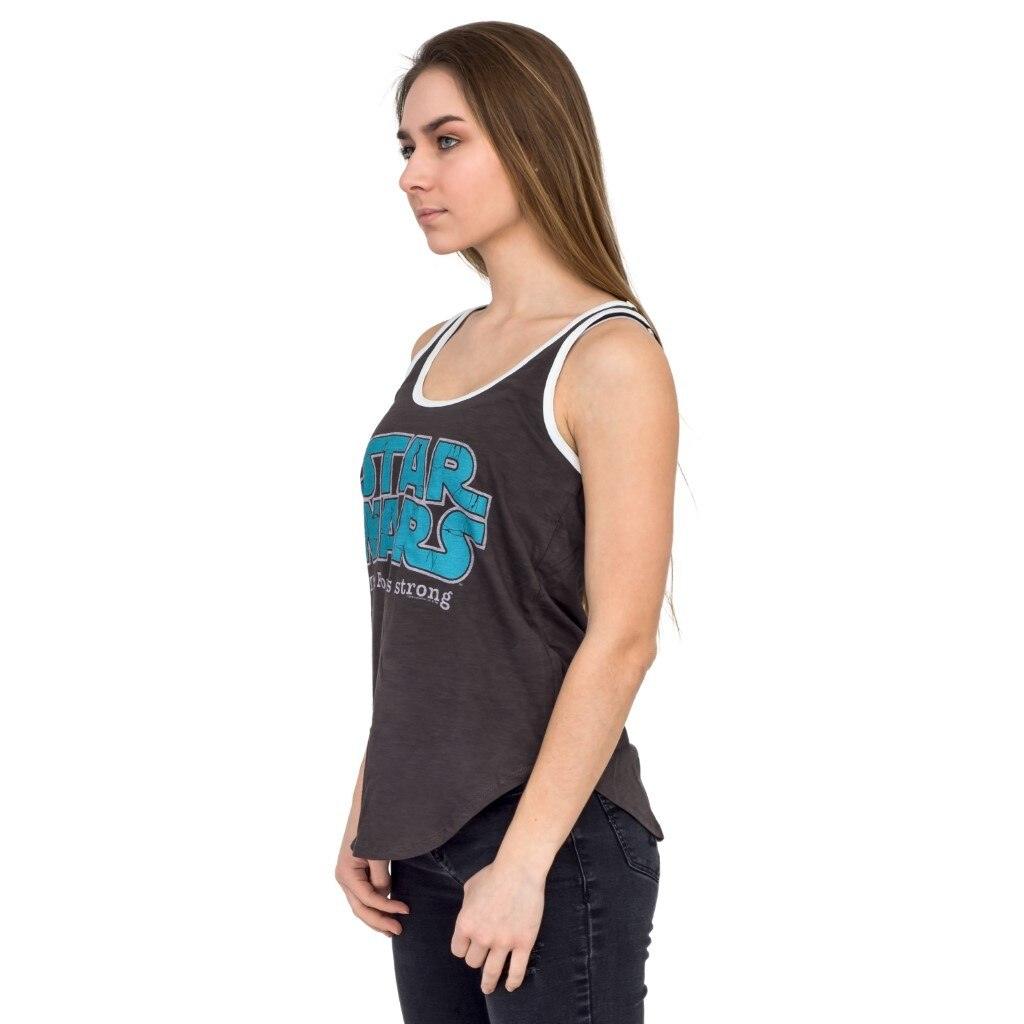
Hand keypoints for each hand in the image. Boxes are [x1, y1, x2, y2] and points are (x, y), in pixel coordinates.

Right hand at [335, 833, 409, 936]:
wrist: (368, 803)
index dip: (387, 907)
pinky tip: (386, 911)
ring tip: (392, 928)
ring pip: (360, 904)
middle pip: (360, 908)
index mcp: (346, 872)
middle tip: (399, 930)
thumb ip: (380, 877)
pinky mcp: (355, 872)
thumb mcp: (379, 852)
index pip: (368, 899)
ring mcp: (348, 875)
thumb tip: (385, 896)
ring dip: (376, 917)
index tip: (406, 910)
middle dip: (379, 921)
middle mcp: (343, 877)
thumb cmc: (373, 825)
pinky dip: (374, 905)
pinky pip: (364, 895)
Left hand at [451, 860, 544, 993]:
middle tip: (483, 956)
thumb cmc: (493, 874)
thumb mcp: (470, 888)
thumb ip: (466, 906)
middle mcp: (481, 937)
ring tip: (489, 987)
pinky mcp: (523, 943)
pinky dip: (513, 982)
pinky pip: (517, 971)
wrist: (519, 869)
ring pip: (492, 972)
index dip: (464, 949)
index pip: (458, 950)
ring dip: (489, 982)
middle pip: (473, 962)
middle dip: (477, 958)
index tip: (469, 948)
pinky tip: (510, 986)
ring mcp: (503, 942)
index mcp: (465, 924)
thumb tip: (467, 915)